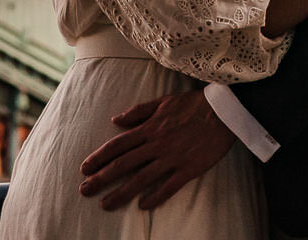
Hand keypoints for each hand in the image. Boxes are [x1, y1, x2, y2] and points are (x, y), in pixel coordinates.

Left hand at [79, 90, 234, 210]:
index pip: (118, 145)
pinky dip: (154, 197)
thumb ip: (138, 111)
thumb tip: (115, 120)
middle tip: (85, 191)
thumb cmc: (193, 104)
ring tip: (105, 204)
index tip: (84, 169)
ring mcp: (172, 158)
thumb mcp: (163, 101)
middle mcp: (157, 144)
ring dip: (121, 193)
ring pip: (141, 179)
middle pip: (123, 164)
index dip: (99, 157)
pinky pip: (168, 186)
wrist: (224, 110)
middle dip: (102, 178)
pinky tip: (142, 207)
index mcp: (150, 128)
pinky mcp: (188, 168)